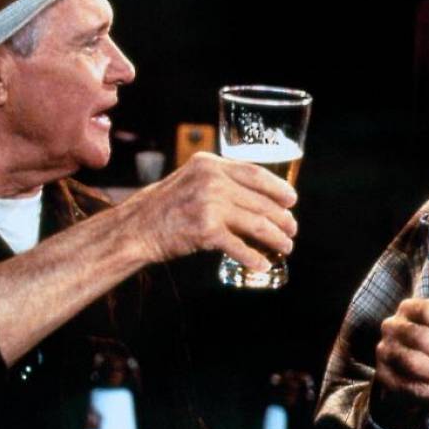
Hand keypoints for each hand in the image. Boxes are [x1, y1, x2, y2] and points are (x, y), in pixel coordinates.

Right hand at [121, 152, 297, 267]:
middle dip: (282, 218)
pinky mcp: (205, 230)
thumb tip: (260, 197)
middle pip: (260, 201)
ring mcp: (209, 205)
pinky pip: (239, 246)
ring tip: (285, 246)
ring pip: (256, 224)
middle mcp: (211, 181)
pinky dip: (254, 258)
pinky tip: (262, 264)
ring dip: (276, 238)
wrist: (136, 228)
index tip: (292, 199)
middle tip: (291, 230)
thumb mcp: (192, 180)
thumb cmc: (166, 206)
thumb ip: (220, 181)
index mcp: (210, 165)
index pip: (255, 173)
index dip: (279, 188)